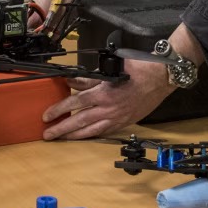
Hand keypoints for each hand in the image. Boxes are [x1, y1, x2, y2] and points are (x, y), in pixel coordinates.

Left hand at [41, 58, 172, 140]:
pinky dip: (92, 134)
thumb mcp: (109, 70)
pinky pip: (104, 131)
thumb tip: (70, 81)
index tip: (47, 115)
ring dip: (74, 135)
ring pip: (91, 130)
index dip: (59, 109)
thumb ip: (88, 78)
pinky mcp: (124, 122)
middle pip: (79, 121)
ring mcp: (117, 118)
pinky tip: (84, 136)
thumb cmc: (137, 69)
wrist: (159, 78)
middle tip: (48, 134)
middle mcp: (108, 109)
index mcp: (103, 93)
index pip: (75, 103)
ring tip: (62, 138)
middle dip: (62, 129)